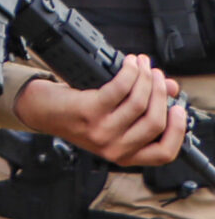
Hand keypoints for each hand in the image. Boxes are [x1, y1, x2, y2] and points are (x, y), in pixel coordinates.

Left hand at [16, 55, 190, 168]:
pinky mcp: (88, 112)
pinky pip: (120, 88)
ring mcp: (101, 131)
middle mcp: (114, 147)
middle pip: (155, 120)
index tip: (178, 108)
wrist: (41, 111)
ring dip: (146, 78)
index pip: (163, 153)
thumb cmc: (78, 115)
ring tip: (143, 64)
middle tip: (158, 75)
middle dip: (161, 92)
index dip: (178, 130)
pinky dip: (129, 72)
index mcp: (125, 154)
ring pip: (139, 102)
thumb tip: (170, 88)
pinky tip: (129, 63)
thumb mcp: (114, 118)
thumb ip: (144, 107)